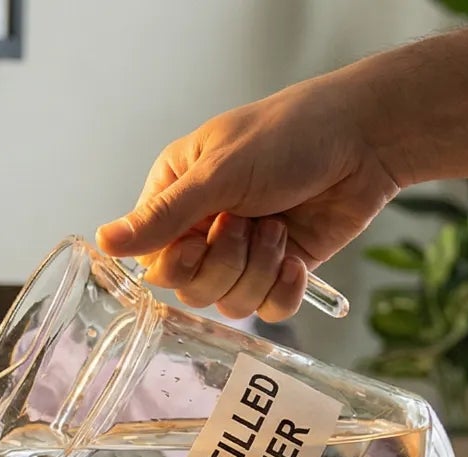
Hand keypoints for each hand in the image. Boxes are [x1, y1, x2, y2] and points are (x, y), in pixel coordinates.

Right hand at [96, 73, 400, 321]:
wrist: (363, 141)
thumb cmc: (288, 136)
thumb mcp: (217, 173)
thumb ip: (162, 216)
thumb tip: (103, 241)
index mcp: (176, 197)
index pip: (153, 261)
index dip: (177, 263)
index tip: (199, 238)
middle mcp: (204, 228)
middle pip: (190, 290)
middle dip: (225, 264)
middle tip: (249, 223)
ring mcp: (244, 252)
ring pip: (229, 304)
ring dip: (258, 270)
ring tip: (279, 228)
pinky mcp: (281, 270)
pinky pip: (268, 310)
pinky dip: (284, 290)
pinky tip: (297, 259)